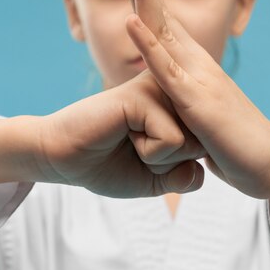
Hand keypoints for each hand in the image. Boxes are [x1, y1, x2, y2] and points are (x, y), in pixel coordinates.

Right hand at [36, 71, 204, 197]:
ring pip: (191, 143)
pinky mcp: (144, 96)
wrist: (63, 158)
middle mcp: (171, 91)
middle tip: (137, 149)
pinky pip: (172, 140)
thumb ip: (182, 178)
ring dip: (159, 160)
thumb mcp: (154, 180)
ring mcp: (159, 90)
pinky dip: (150, 154)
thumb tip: (202, 172)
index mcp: (175, 104)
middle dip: (171, 164)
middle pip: (203, 144)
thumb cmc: (105, 165)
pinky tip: (125, 135)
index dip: (177, 167)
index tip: (145, 155)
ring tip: (131, 140)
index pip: (206, 144)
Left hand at [113, 0, 269, 234]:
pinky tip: (133, 21)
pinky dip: (149, 45)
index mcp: (193, 65)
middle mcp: (197, 62)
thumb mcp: (201, 116)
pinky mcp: (199, 103)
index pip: (163, 18)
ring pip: (165, 29)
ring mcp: (199, 79)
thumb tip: (172, 100)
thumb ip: (184, 101)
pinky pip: (168, 71)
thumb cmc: (235, 144)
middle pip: (161, 9)